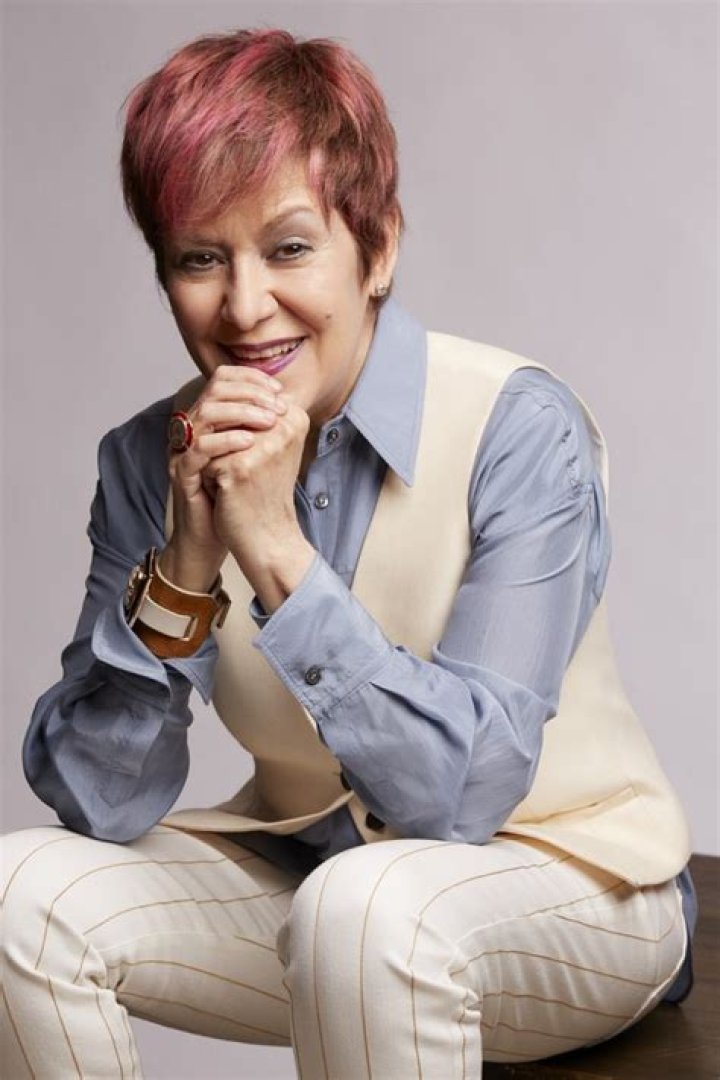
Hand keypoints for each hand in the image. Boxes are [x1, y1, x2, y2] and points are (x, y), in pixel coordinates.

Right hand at [161, 365, 286, 591]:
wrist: (224, 535)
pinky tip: (250, 442)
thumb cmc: (242, 495)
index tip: (279, 390)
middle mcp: (191, 430)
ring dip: (240, 412)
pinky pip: (196, 449)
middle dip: (249, 393)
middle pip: (213, 391)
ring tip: (269, 420)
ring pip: (204, 414)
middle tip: (277, 404)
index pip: (222, 380)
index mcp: (207, 420)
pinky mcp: (180, 474)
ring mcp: (182, 451)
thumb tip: (290, 400)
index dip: (250, 379)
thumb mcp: (255, 454)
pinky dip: (225, 441)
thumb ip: (263, 427)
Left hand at [202, 396, 314, 611]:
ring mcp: (262, 446)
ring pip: (213, 433)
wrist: (268, 534)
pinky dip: (208, 473)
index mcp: (295, 416)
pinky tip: (226, 491)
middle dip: (221, 438)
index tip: (251, 453)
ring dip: (214, 456)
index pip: (246, 396)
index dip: (234, 422)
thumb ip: (259, 411)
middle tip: (241, 471)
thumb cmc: (265, 489)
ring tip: (232, 479)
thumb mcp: (273, 444)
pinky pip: (205, 455)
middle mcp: (282, 426)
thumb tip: (224, 380)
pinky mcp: (239, 466)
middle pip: (227, 413)